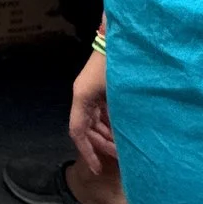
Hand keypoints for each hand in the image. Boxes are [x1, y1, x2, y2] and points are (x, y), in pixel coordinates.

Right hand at [68, 49, 115, 175]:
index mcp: (82, 96)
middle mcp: (83, 94)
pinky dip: (110, 123)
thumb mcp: (119, 94)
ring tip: (123, 148)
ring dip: (106, 135)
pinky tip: (123, 130)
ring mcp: (91, 90)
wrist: (122, 35)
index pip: (78, 132)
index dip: (88, 152)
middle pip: (86, 128)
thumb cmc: (119, 63)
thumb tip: (124, 143)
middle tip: (120, 159)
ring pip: (94, 120)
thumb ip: (118, 118)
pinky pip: (101, 110)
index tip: (98, 169)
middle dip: (101, 145)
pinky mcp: (101, 86)